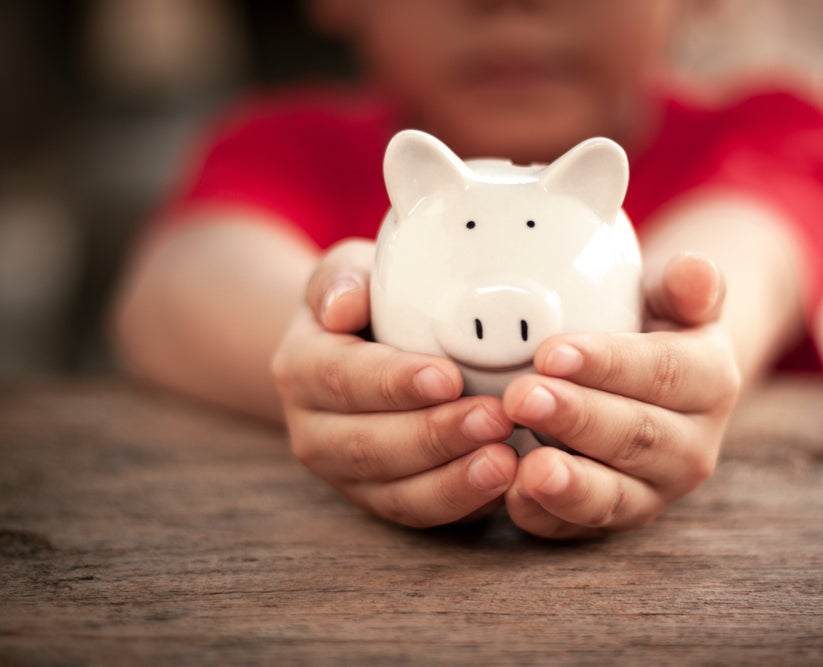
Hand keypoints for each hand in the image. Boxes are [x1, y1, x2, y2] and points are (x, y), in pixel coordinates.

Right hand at [271, 239, 517, 526]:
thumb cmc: (365, 305)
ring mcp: (345, 474)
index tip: (450, 377)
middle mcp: (314, 429)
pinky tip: (505, 484)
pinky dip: (462, 504)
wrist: (354, 352)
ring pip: (395, 491)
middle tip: (495, 418)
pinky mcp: (381, 500)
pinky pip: (419, 513)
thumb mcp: (348, 272)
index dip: (395, 382)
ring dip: (453, 480)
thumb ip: (342, 278)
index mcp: (303, 367)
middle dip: (435, 436)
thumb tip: (343, 305)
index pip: (344, 378)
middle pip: (370, 445)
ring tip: (506, 461)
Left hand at [501, 253, 740, 538]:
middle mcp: (692, 446)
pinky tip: (512, 495)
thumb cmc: (650, 329)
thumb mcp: (668, 296)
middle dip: (578, 419)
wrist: (650, 383)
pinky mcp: (615, 519)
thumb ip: (683, 283)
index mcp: (711, 381)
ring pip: (615, 494)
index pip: (663, 372)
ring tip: (528, 466)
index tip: (552, 352)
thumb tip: (696, 272)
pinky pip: (580, 528)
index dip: (609, 365)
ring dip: (569, 482)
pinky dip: (546, 516)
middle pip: (637, 435)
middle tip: (522, 397)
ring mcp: (654, 490)